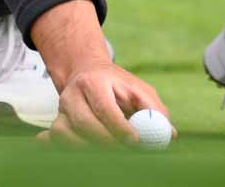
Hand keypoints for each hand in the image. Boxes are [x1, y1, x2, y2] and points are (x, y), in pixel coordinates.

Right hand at [29, 0, 172, 146]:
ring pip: (66, 134)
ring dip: (88, 147)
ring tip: (109, 149)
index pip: (104, 106)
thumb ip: (154, 110)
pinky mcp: (56, 123)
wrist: (86, 73)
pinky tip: (79, 149)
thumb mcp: (138, 89)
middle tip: (125, 151)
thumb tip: (169, 134)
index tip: (135, 141)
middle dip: (106, 141)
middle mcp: (73, 94)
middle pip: (84, 122)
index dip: (119, 126)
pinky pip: (55, 140)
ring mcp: (62, 109)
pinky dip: (64, 147)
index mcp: (94, 81)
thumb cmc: (117, 85)